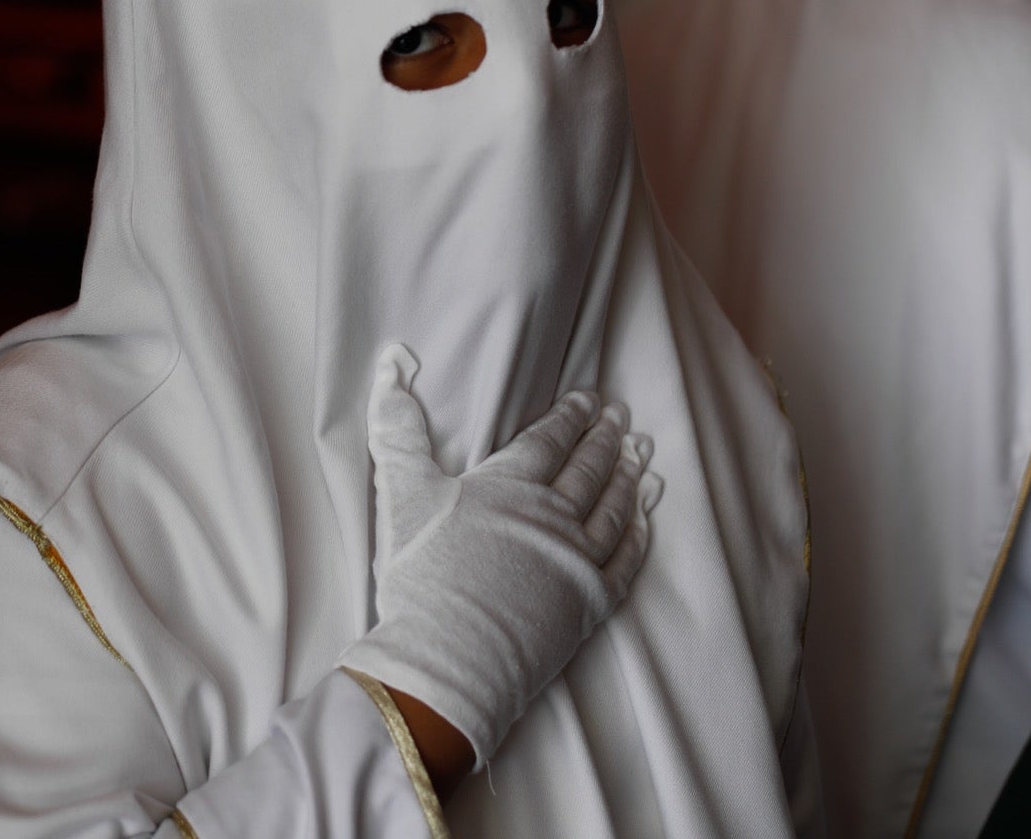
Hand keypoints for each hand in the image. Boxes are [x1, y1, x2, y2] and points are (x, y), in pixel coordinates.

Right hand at [340, 344, 660, 770]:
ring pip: (612, 509)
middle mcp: (551, 515)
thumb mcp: (402, 494)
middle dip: (605, 438)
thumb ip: (398, 433)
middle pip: (587, 469)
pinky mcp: (589, 604)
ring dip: (627, 480)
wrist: (447, 660)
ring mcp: (575, 559)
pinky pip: (624, 563)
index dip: (569, 416)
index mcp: (510, 486)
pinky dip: (637, 538)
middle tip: (621, 417)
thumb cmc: (421, 576)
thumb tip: (388, 371)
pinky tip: (643, 523)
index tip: (588, 399)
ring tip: (639, 457)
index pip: (548, 440)